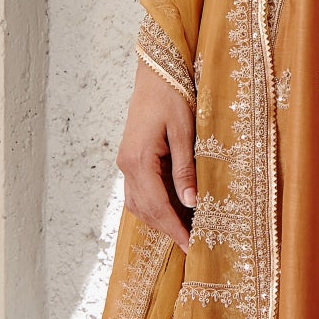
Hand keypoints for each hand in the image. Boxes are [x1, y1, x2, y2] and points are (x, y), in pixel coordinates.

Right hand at [118, 62, 196, 247]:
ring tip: (186, 231)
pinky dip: (155, 206)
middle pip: (145, 210)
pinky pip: (139, 192)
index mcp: (138, 159)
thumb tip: (191, 203)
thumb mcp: (185, 131)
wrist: (156, 72)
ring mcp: (126, 163)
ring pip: (139, 204)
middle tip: (192, 245)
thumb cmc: (172, 96)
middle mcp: (127, 165)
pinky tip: (174, 210)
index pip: (156, 205)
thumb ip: (185, 168)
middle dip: (168, 229)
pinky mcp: (131, 159)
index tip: (190, 247)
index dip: (174, 228)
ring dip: (160, 220)